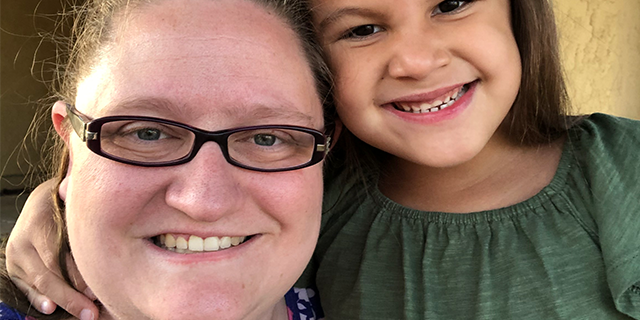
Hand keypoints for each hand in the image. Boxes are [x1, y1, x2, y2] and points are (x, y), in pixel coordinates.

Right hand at [5, 179, 98, 319]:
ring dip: (62, 299)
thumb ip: (75, 203)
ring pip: (40, 283)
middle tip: (92, 311)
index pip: (57, 256)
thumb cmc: (68, 203)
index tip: (97, 291)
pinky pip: (28, 288)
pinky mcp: (14, 268)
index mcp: (39, 221)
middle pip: (48, 274)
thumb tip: (72, 189)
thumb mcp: (73, 200)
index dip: (78, 276)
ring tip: (83, 312)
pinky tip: (51, 309)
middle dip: (72, 296)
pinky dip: (40, 300)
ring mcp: (16, 255)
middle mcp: (22, 239)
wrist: (45, 201)